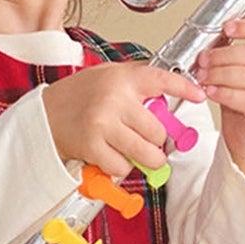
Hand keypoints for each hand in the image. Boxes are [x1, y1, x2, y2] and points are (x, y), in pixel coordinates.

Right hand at [42, 58, 209, 181]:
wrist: (45, 113)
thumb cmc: (79, 96)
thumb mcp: (109, 76)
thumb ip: (138, 85)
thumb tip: (170, 101)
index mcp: (122, 78)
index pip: (162, 80)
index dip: (185, 88)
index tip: (199, 96)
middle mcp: (114, 99)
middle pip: (158, 131)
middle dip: (158, 141)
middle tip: (148, 141)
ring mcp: (103, 124)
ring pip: (146, 153)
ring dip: (146, 159)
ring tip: (137, 152)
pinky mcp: (92, 147)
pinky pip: (123, 167)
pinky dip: (121, 167)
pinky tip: (112, 155)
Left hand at [198, 19, 244, 190]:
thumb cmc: (243, 102)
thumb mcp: (238, 73)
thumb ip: (229, 56)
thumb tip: (208, 44)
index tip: (226, 28)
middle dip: (224, 56)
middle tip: (204, 60)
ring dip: (221, 75)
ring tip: (204, 77)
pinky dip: (225, 94)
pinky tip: (212, 92)